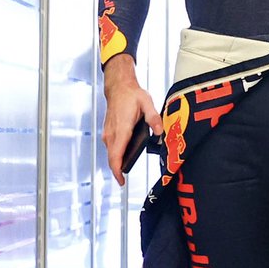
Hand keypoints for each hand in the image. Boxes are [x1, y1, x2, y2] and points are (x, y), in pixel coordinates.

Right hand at [102, 54, 163, 184]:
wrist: (118, 86)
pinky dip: (115, 154)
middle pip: (111, 158)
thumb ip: (154, 118)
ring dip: (116, 162)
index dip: (117, 171)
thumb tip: (160, 132)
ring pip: (110, 153)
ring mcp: (108, 132)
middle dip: (117, 170)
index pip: (116, 155)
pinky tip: (124, 155)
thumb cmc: (132, 95)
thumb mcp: (147, 103)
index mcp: (122, 129)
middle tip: (124, 179)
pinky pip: (111, 147)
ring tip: (126, 168)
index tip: (121, 181)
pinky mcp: (108, 131)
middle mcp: (112, 133)